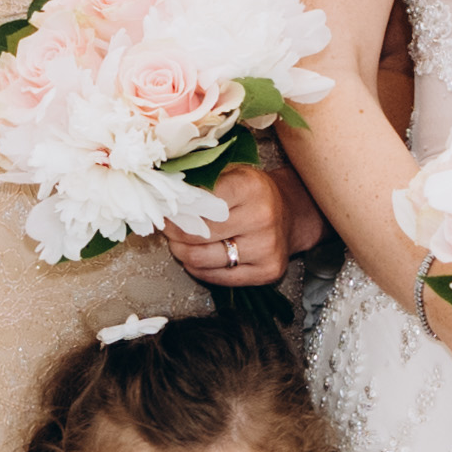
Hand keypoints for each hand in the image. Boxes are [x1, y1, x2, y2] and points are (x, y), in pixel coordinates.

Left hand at [169, 154, 302, 288]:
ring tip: (179, 242)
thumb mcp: (230, 174)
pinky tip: (197, 258)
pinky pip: (217, 278)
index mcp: (250, 186)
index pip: (198, 201)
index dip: (175, 207)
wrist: (290, 214)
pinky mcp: (267, 272)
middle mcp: (262, 217)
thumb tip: (162, 192)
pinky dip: (199, 269)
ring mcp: (266, 248)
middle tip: (167, 226)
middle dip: (174, 231)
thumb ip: (200, 181)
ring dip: (182, 252)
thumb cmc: (252, 193)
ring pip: (201, 259)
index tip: (163, 207)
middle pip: (196, 233)